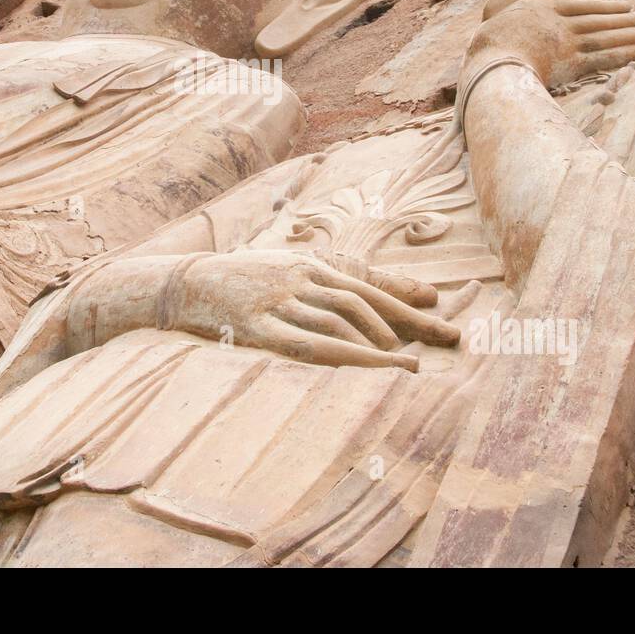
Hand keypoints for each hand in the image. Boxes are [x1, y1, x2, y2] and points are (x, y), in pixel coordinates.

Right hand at [172, 250, 458, 370]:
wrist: (187, 282)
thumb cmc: (246, 281)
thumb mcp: (291, 272)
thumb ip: (335, 284)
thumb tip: (383, 301)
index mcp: (311, 266)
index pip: (370, 288)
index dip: (409, 306)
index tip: (446, 323)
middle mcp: (301, 279)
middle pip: (363, 302)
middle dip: (408, 322)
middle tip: (446, 340)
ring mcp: (279, 301)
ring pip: (337, 321)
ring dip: (376, 344)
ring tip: (407, 364)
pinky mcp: (259, 326)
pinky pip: (304, 341)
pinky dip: (337, 354)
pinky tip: (360, 367)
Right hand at [465, 0, 634, 91]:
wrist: (491, 61)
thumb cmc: (486, 48)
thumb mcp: (498, 26)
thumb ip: (514, 24)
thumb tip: (513, 28)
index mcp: (543, 8)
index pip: (581, 5)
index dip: (605, 7)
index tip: (623, 7)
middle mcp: (560, 21)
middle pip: (600, 19)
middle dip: (626, 18)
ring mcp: (568, 40)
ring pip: (608, 35)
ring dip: (633, 32)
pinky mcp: (573, 61)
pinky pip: (607, 56)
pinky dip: (628, 52)